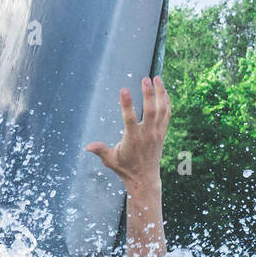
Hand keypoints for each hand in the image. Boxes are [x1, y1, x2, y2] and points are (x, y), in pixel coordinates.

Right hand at [86, 75, 170, 194]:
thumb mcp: (110, 160)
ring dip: (161, 93)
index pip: (130, 119)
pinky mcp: (162, 133)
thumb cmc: (125, 168)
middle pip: (150, 111)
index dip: (127, 104)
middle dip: (148, 94)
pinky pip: (167, 114)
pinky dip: (166, 101)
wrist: (144, 178)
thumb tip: (88, 146)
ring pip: (162, 110)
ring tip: (157, 78)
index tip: (124, 89)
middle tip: (145, 79)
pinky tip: (163, 90)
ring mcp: (157, 133)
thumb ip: (100, 150)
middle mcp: (147, 134)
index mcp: (133, 139)